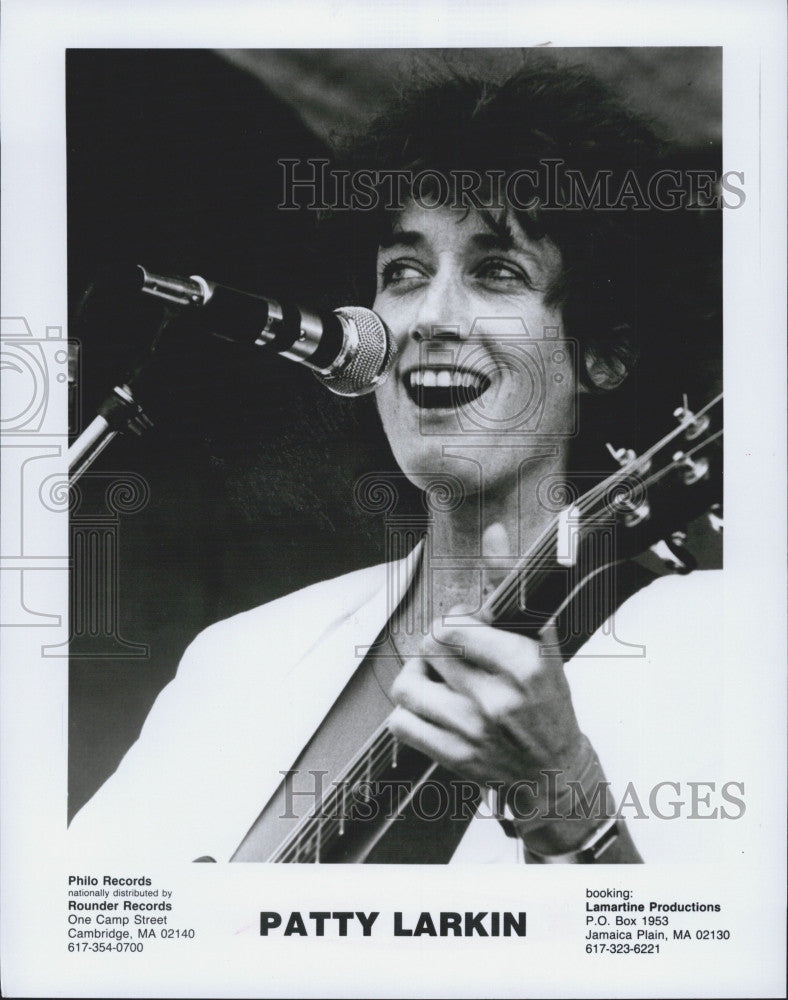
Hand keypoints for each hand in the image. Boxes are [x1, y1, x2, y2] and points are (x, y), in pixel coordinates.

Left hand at [389, 522, 585, 787]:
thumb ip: (510, 584)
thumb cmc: (546, 699)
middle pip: (429, 648)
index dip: (453, 622)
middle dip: (437, 645)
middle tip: (454, 656)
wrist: (555, 772)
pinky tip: (432, 709)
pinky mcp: (454, 759)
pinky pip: (400, 723)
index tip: (466, 630)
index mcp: (524, 665)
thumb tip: (493, 530)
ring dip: (418, 677)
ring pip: (408, 685)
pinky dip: (408, 712)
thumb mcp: (540, 641)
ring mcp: (473, 733)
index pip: (453, 625)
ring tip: (439, 680)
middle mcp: (498, 700)